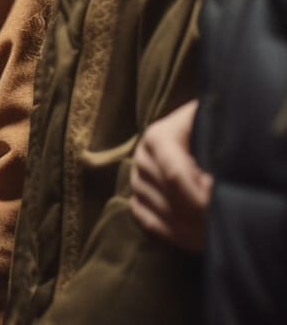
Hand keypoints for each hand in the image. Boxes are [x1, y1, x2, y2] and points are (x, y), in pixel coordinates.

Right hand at [130, 100, 211, 251]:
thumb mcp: (208, 122)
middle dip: (200, 215)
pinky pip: (149, 224)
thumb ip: (214, 138)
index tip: (223, 206)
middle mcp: (141, 159)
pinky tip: (198, 241)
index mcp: (157, 137)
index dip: (199, 195)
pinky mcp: (136, 199)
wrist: (188, 132)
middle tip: (227, 226)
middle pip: (170, 197)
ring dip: (191, 230)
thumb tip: (220, 170)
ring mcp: (136, 181)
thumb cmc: (204, 127)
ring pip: (161, 214)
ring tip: (218, 236)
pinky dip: (174, 236)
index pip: (175, 175)